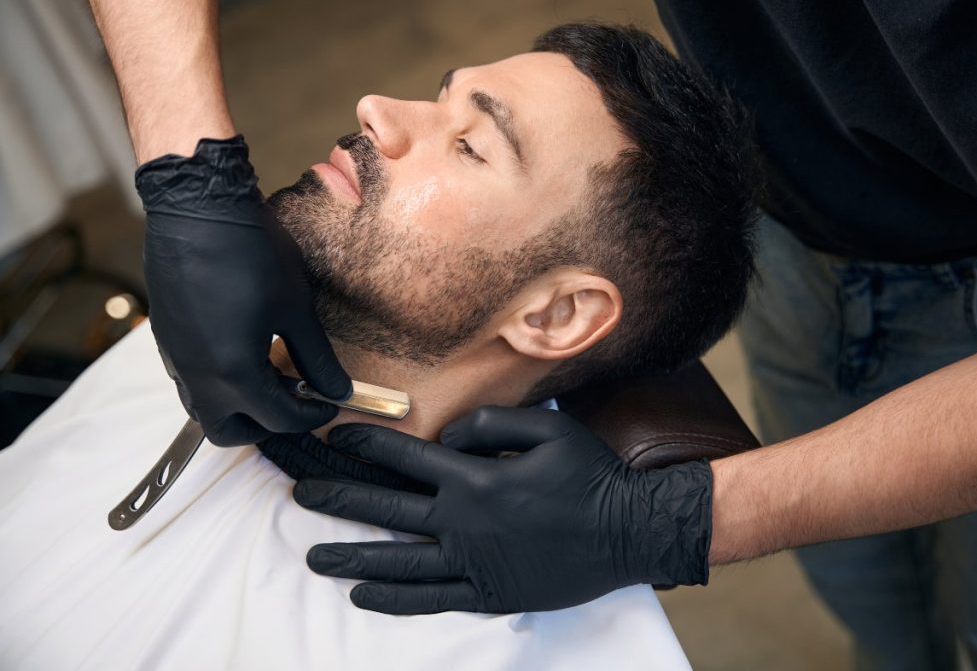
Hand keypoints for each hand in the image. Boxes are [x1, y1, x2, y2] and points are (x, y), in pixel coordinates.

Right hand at [135, 135, 351, 445]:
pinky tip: (245, 349)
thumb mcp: (295, 308)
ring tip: (272, 373)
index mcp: (234, 374)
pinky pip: (191, 380)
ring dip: (239, 405)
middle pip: (228, 431)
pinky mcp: (166, 338)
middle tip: (294, 400)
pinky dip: (219, 382)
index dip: (310, 416)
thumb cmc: (250, 253)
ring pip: (205, 408)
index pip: (278, 419)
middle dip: (264, 426)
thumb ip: (317, 358)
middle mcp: (197, 376)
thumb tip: (337, 390)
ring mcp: (176, 358)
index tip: (330, 402)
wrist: (196, 208)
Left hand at [293, 406, 711, 613]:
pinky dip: (392, 598)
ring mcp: (472, 564)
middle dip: (339, 498)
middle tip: (302, 493)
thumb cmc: (591, 475)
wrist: (628, 532)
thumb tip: (445, 437)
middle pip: (387, 508)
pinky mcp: (487, 595)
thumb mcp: (547, 428)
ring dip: (352, 556)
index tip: (334, 439)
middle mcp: (463, 523)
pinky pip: (429, 600)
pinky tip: (362, 594)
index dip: (365, 445)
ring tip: (313, 555)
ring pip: (396, 561)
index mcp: (476, 479)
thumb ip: (489, 424)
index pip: (405, 458)